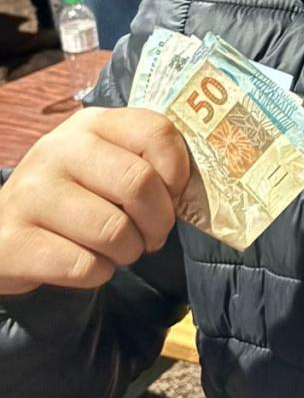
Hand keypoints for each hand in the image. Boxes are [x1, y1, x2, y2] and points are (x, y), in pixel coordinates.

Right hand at [0, 108, 189, 295]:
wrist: (6, 233)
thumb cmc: (78, 198)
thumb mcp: (110, 164)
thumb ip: (149, 162)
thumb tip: (191, 193)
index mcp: (92, 124)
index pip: (157, 132)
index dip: (178, 173)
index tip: (172, 196)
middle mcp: (57, 149)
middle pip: (140, 184)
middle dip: (158, 223)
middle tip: (151, 236)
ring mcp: (30, 193)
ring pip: (114, 232)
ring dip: (128, 252)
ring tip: (115, 249)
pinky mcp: (14, 241)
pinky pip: (85, 267)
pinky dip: (97, 273)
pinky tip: (83, 261)